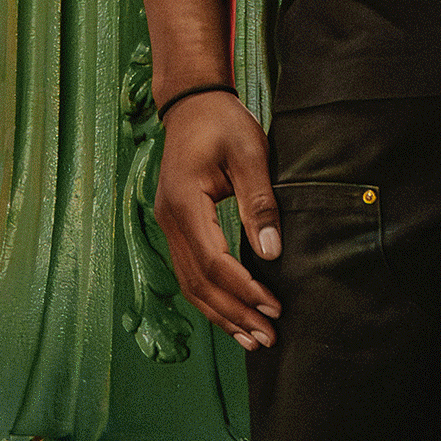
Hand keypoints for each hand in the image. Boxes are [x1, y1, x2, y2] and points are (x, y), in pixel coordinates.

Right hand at [154, 92, 283, 350]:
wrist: (193, 103)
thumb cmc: (223, 122)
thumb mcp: (249, 153)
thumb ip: (259, 202)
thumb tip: (271, 253)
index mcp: (185, 203)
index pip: (214, 262)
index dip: (244, 289)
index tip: (273, 307)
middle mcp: (169, 220)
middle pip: (199, 283)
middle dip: (234, 313)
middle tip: (268, 337)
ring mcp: (168, 224)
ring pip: (191, 284)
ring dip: (221, 313)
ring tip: (252, 338)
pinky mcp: (175, 226)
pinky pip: (190, 271)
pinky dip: (211, 296)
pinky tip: (231, 313)